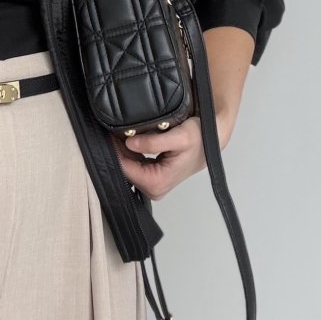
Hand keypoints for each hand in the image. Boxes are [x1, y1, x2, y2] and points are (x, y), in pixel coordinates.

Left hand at [108, 109, 233, 201]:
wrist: (212, 138)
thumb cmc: (200, 138)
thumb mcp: (180, 136)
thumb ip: (154, 142)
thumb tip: (130, 143)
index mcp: (157, 183)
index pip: (124, 169)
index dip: (114, 152)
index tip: (109, 134)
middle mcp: (153, 188)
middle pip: (124, 169)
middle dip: (117, 151)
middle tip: (113, 131)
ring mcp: (152, 184)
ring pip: (127, 167)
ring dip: (123, 151)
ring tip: (122, 133)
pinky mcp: (152, 177)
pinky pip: (133, 165)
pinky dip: (130, 152)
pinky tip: (130, 139)